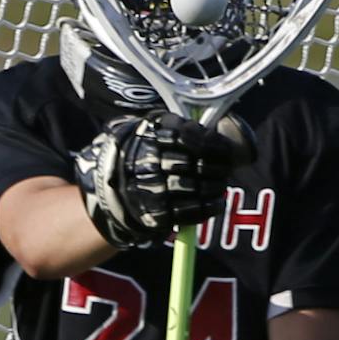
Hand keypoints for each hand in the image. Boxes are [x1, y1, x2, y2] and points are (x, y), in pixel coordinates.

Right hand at [74, 111, 253, 247]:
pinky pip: (188, 212)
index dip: (212, 143)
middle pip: (194, 164)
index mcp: (149, 141)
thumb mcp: (151, 129)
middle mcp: (149, 165)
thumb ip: (177, 124)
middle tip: (224, 168)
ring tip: (220, 185)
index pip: (188, 138)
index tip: (224, 148)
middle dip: (216, 167)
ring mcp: (152, 191)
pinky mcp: (155, 214)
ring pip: (194, 188)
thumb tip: (212, 129)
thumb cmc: (142, 154)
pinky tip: (216, 202)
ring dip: (215, 187)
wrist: (113, 187)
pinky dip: (208, 208)